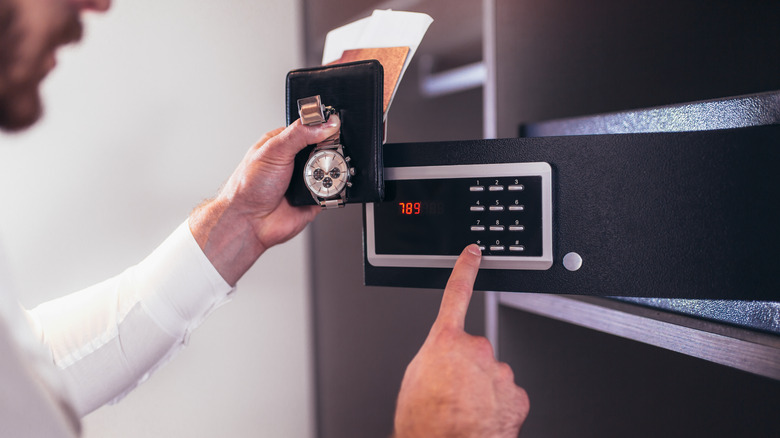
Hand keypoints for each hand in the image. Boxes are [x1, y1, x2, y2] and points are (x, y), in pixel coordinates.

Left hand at [189, 115, 340, 284]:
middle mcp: (296, 161)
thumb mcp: (274, 150)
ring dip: (332, 172)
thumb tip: (326, 124)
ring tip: (322, 175)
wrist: (249, 222)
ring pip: (332, 170)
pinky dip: (333, 190)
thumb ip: (300, 134)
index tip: (335, 129)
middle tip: (326, 156)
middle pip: (326, 149)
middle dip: (331, 152)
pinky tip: (324, 189)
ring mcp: (306, 180)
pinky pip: (333, 192)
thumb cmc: (249, 186)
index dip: (325, 127)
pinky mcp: (315, 198)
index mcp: (285, 143)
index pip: (312, 128)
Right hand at [393, 244, 529, 437]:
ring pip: (492, 375)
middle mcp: (477, 350)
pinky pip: (506, 395)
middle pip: (474, 351)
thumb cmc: (424, 422)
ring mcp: (499, 372)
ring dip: (482, 389)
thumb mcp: (413, 379)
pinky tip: (481, 418)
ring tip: (464, 410)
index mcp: (446, 342)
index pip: (456, 295)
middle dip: (467, 368)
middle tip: (452, 392)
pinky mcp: (517, 395)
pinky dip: (496, 406)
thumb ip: (435, 356)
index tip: (474, 254)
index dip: (465, 270)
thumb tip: (444, 359)